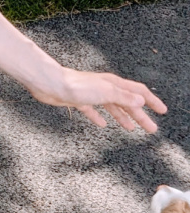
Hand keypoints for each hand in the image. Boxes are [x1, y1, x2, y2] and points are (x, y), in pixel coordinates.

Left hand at [29, 67, 166, 131]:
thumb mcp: (104, 92)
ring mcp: (90, 94)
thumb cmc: (75, 86)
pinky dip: (99, 117)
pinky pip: (92, 110)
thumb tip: (141, 101)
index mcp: (112, 84)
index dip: (151, 100)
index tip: (162, 110)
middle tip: (151, 129)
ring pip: (111, 107)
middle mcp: (103, 87)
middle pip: (126, 102)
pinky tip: (102, 124)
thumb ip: (123, 97)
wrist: (49, 84)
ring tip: (132, 128)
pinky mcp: (77, 100)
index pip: (137, 91)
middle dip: (140, 115)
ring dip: (123, 117)